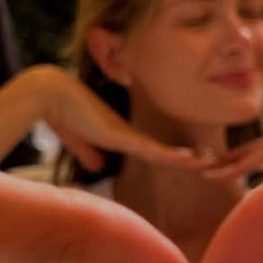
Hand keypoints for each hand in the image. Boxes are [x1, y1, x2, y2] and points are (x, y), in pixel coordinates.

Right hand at [27, 66, 205, 174]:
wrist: (49, 94)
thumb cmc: (60, 113)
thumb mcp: (76, 140)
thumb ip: (88, 153)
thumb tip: (97, 168)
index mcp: (120, 136)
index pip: (153, 150)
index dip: (174, 157)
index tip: (194, 161)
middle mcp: (128, 134)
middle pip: (164, 150)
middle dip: (188, 157)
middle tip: (213, 161)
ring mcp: (125, 134)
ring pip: (164, 151)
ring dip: (187, 159)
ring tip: (210, 161)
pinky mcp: (118, 135)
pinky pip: (150, 149)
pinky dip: (171, 156)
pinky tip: (190, 160)